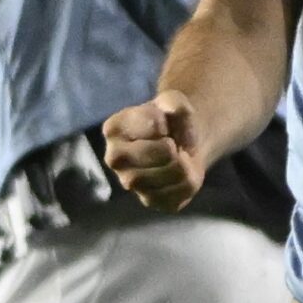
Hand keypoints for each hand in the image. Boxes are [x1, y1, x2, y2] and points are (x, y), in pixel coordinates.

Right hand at [103, 90, 204, 211]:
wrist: (177, 144)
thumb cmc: (168, 120)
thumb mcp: (172, 101)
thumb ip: (175, 103)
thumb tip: (176, 123)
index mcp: (113, 129)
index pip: (154, 124)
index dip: (168, 122)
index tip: (163, 124)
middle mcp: (114, 159)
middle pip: (165, 152)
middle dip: (178, 144)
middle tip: (172, 143)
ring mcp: (130, 183)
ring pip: (175, 172)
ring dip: (185, 161)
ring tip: (177, 157)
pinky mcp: (150, 200)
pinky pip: (183, 190)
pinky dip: (189, 180)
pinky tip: (178, 173)